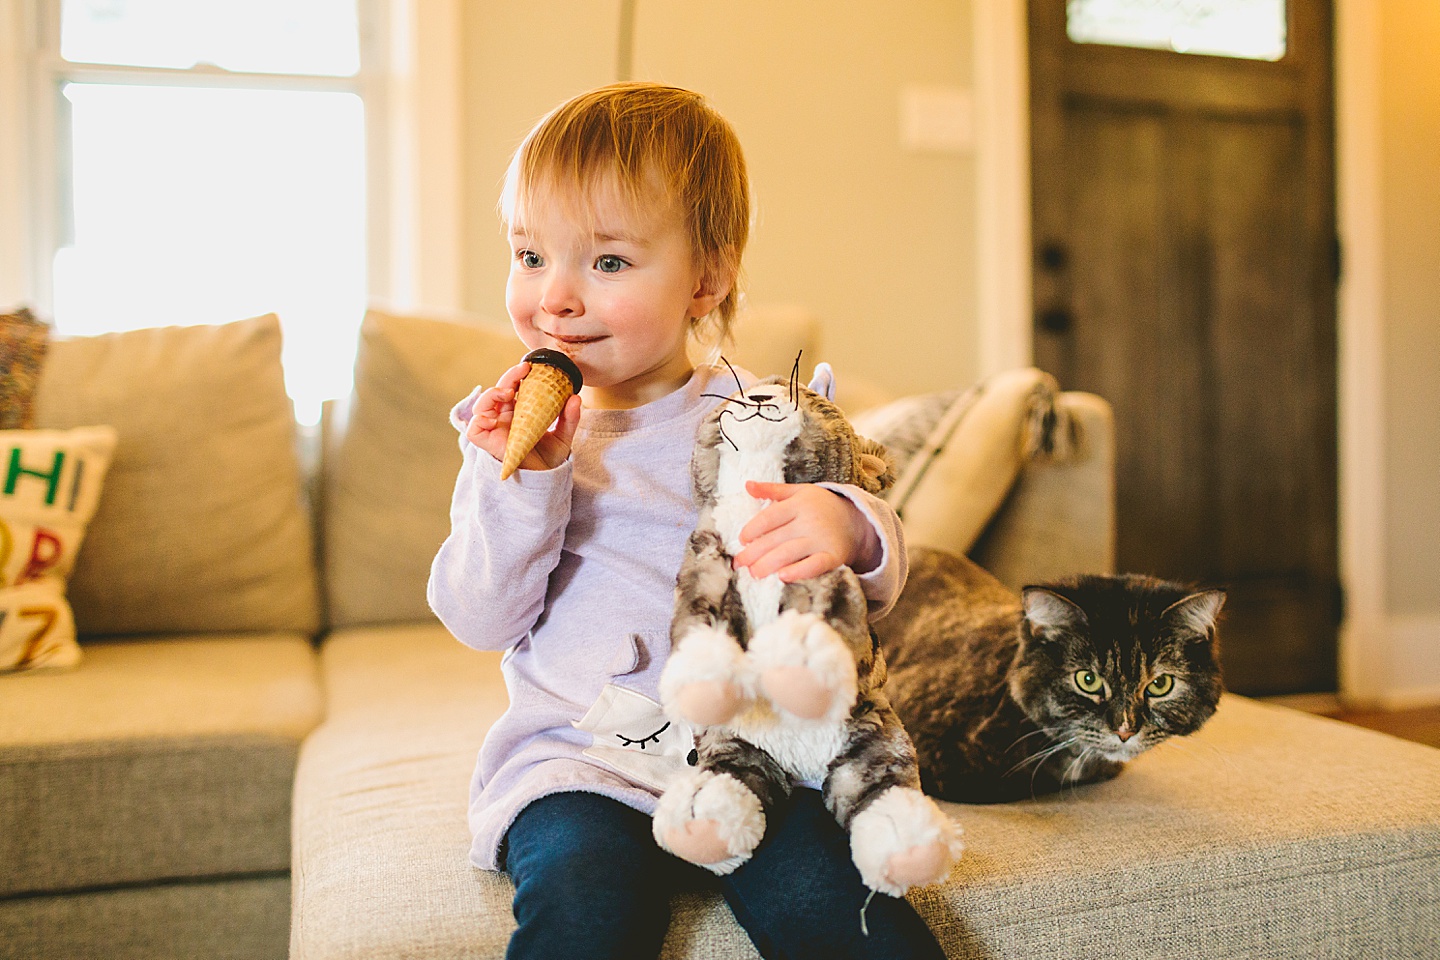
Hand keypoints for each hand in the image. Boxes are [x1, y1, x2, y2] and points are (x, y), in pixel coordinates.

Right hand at [464, 361, 581, 472]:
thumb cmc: (550, 459)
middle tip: (523, 370)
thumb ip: (569, 418)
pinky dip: (480, 419)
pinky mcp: (487, 443)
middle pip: (498, 392)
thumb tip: (576, 398)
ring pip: (482, 406)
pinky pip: (475, 429)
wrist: (546, 482)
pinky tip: (494, 416)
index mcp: (518, 414)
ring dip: (492, 394)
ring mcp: (494, 430)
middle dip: (508, 378)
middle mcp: (504, 419)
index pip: (512, 389)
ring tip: (509, 393)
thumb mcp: (564, 436)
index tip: (530, 367)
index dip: (516, 376)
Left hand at [732, 481, 881, 581]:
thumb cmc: (820, 506)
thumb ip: (772, 490)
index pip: (769, 517)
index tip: (742, 540)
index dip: (752, 529)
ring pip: (788, 553)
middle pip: (775, 538)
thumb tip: (747, 484)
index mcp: (799, 503)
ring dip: (767, 565)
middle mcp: (809, 520)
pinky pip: (814, 566)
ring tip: (754, 573)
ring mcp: (821, 539)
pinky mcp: (833, 556)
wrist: (856, 520)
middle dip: (754, 553)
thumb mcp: (799, 492)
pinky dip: (798, 572)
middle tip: (740, 563)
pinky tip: (782, 577)